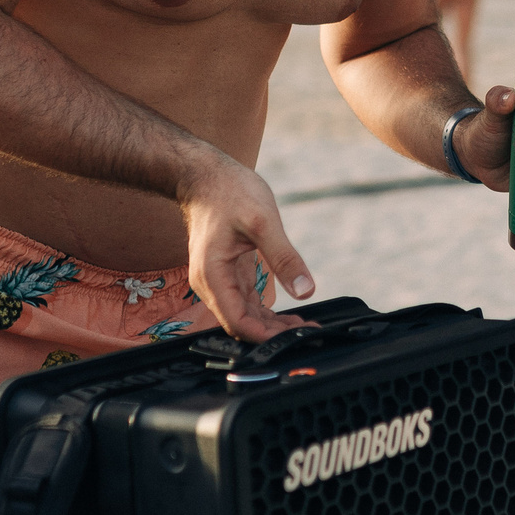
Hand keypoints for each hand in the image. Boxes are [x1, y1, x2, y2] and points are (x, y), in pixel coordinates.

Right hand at [179, 154, 314, 341]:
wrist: (206, 176)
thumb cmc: (229, 192)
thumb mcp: (263, 222)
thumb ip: (284, 258)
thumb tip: (306, 291)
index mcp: (213, 276)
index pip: (238, 322)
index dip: (267, 335)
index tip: (295, 338)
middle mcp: (212, 284)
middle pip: (242, 324)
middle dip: (274, 333)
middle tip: (308, 333)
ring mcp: (220, 281)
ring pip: (245, 316)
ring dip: (272, 325)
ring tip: (304, 327)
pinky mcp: (229, 274)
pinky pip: (247, 302)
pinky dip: (267, 312)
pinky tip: (289, 315)